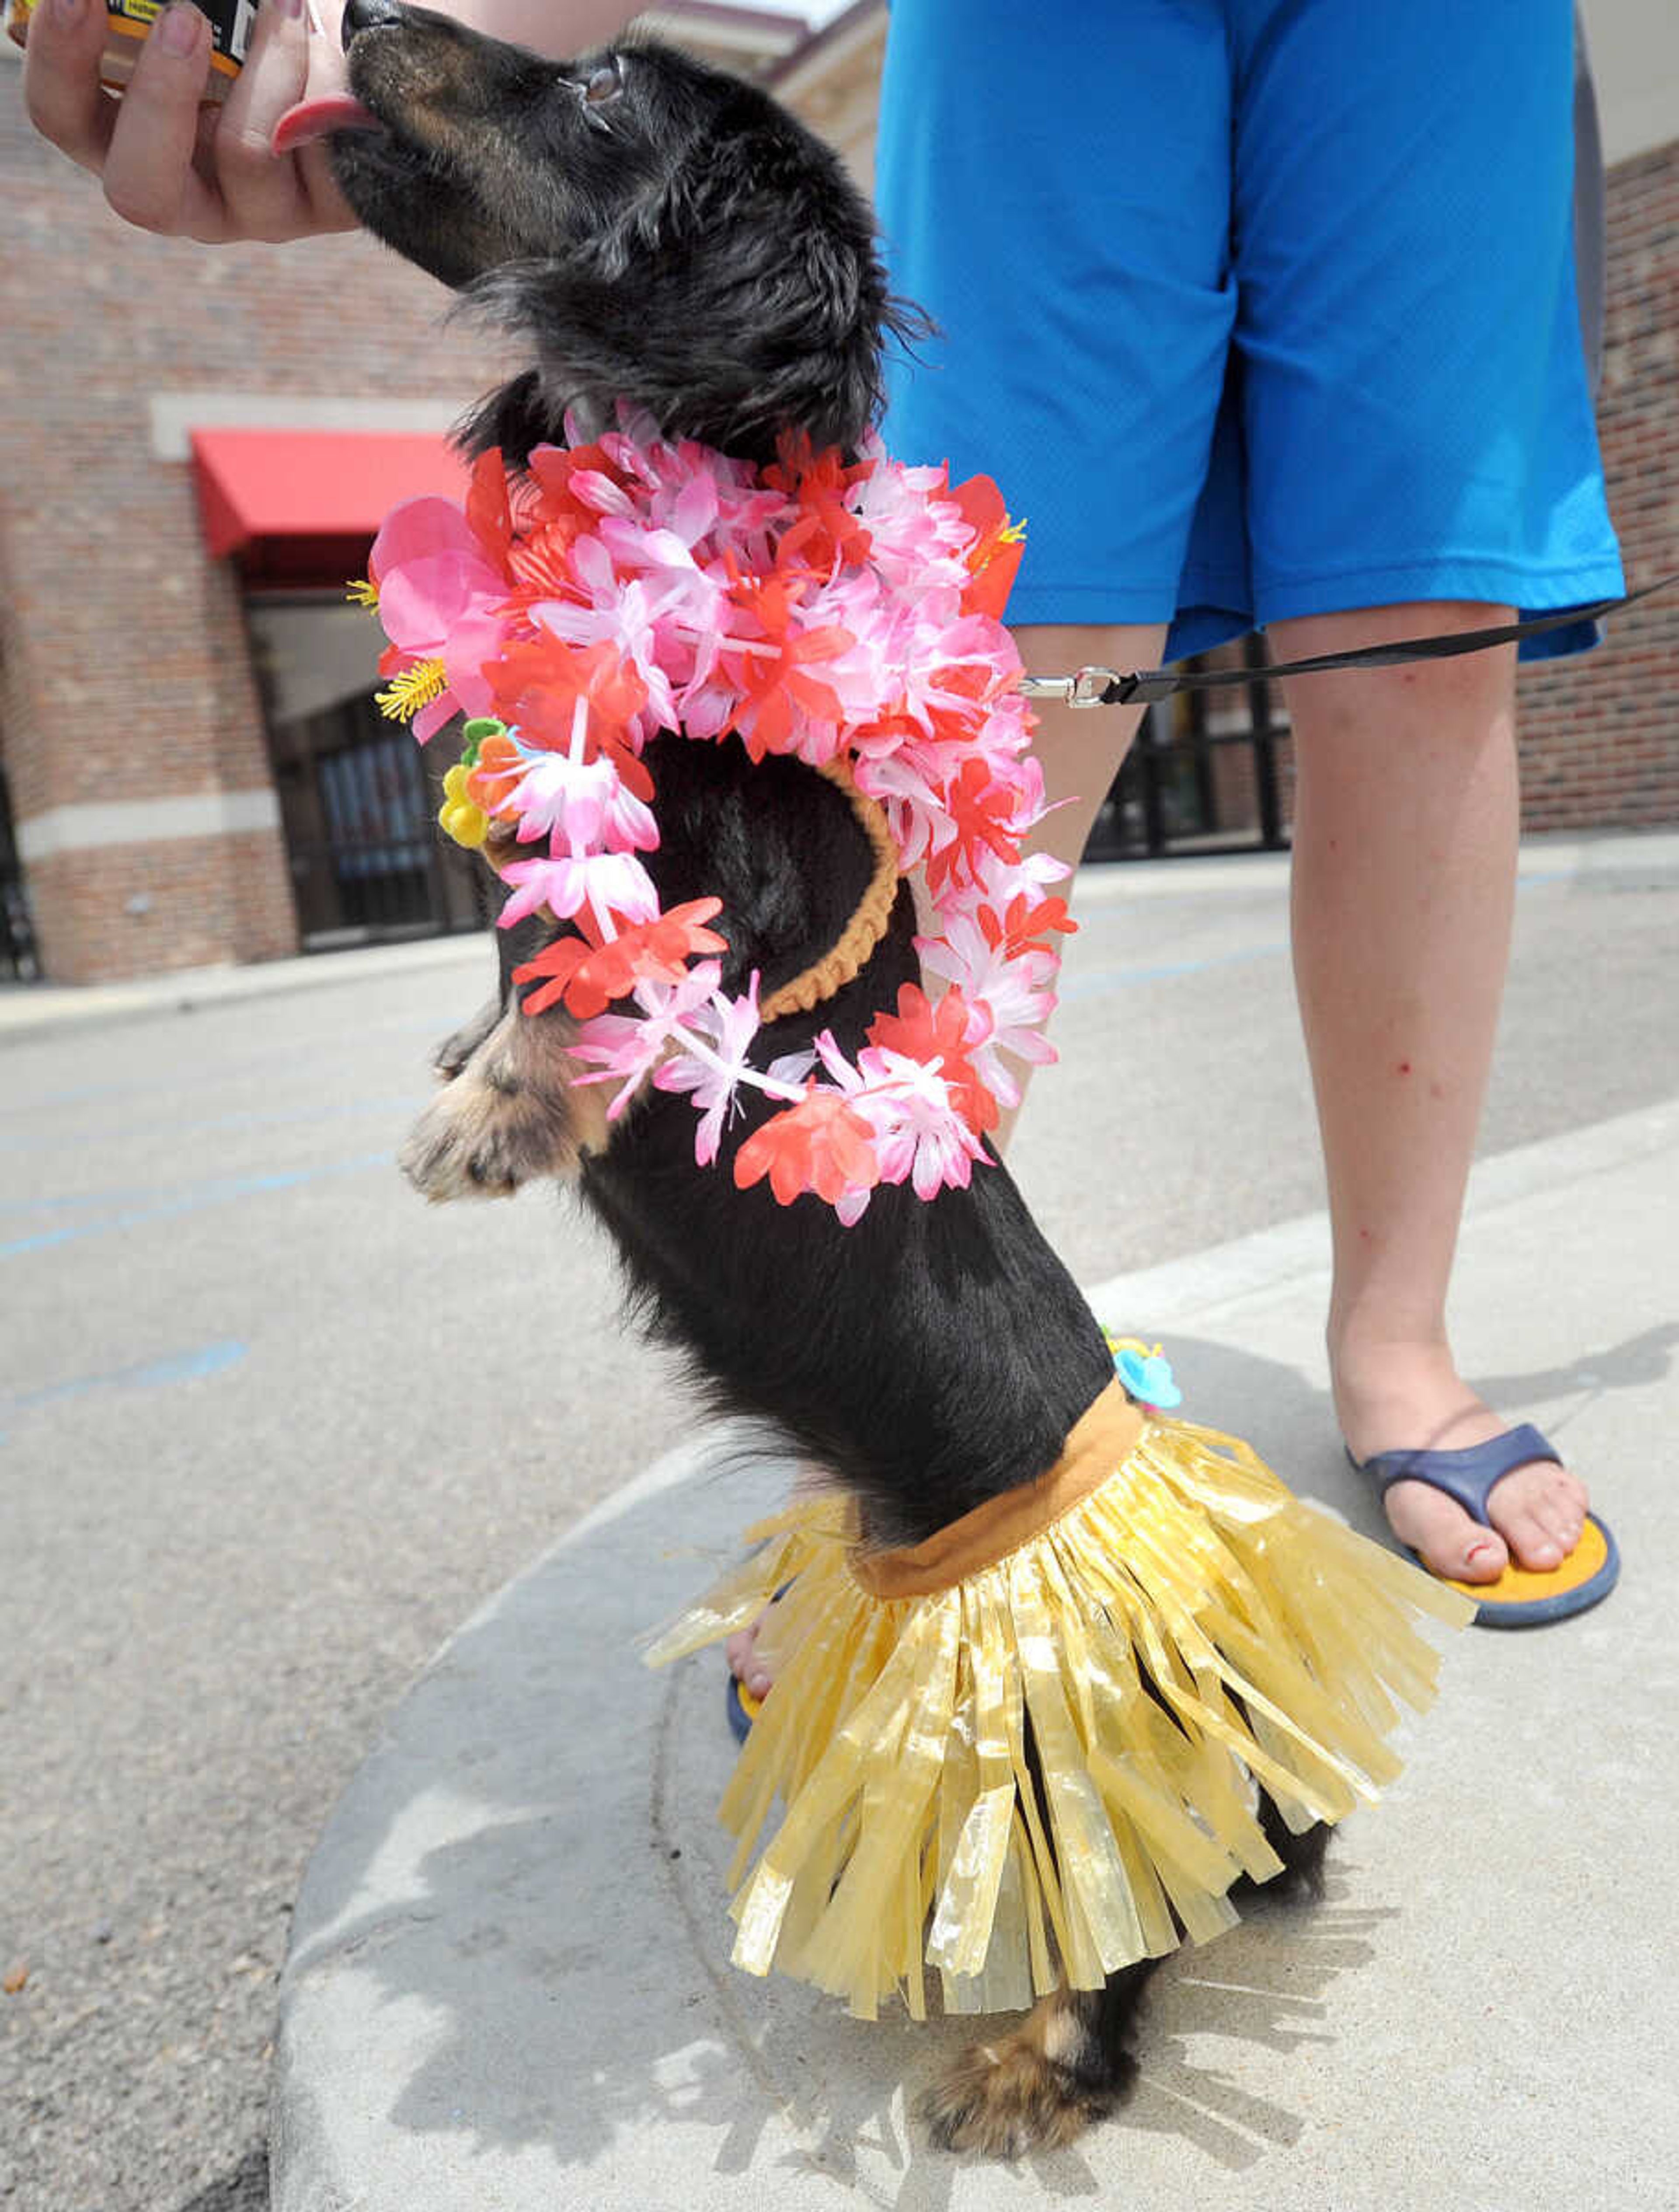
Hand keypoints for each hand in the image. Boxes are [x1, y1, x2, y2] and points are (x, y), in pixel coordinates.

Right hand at [22, 0, 356, 241]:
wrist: (363, 57)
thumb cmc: (263, 19)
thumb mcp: (213, 12)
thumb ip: (159, 7)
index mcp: (133, 136)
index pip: (65, 119)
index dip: (59, 61)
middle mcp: (192, 192)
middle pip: (140, 189)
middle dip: (157, 97)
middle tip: (184, 16)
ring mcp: (263, 212)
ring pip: (245, 152)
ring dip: (268, 57)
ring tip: (286, 7)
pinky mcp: (333, 208)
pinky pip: (320, 144)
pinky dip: (328, 76)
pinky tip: (337, 58)